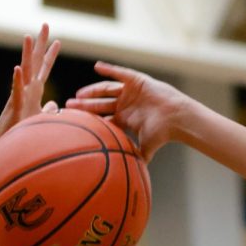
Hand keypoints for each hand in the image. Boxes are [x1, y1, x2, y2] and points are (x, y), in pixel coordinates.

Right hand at [0, 24, 61, 148]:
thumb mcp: (40, 119)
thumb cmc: (23, 132)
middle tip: (45, 25)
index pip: (44, 69)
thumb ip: (48, 110)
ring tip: (28, 36)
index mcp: (34, 91)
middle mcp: (26, 88)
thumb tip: (55, 104)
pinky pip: (15, 90)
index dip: (50, 55)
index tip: (58, 41)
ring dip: (26, 53)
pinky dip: (17, 80)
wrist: (7, 144)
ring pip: (23, 71)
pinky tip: (17, 68)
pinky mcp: (14, 106)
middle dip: (40, 44)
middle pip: (34, 62)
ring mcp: (19, 95)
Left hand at [67, 62, 187, 160]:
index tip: (74, 121)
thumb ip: (136, 159)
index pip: (103, 118)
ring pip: (106, 90)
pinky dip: (109, 70)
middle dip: (84, 105)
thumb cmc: (162, 133)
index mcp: (125, 119)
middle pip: (100, 104)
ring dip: (92, 91)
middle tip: (68, 106)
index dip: (89, 119)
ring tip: (79, 94)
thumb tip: (131, 179)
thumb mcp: (146, 148)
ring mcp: (130, 92)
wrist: (176, 118)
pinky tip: (97, 66)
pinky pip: (120, 73)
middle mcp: (125, 104)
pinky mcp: (137, 81)